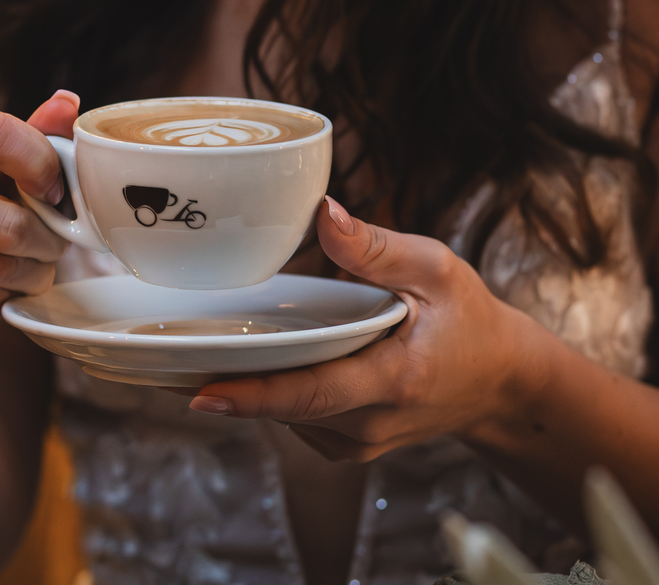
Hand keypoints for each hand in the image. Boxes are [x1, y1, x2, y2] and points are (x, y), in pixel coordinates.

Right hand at [0, 91, 77, 335]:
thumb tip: (68, 102)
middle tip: (50, 245)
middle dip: (49, 243)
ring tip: (29, 268)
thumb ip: (28, 139)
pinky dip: (6, 300)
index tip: (54, 192)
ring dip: (33, 275)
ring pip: (3, 269)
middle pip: (12, 225)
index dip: (41, 162)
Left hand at [189, 196, 550, 460]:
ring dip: (241, 385)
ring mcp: (355, 443)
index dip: (253, 395)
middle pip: (281, 406)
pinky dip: (267, 391)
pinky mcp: (344, 445)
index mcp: (394, 381)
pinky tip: (251, 361)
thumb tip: (324, 212)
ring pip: (281, 415)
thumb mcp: (438, 271)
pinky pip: (292, 418)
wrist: (498, 384)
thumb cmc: (470, 323)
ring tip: (196, 348)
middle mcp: (368, 425)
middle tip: (160, 354)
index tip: (199, 392)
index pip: (313, 393)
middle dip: (222, 381)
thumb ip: (379, 248)